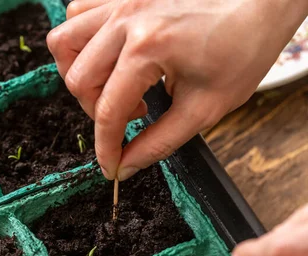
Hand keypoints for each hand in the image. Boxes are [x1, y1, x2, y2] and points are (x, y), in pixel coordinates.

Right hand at [47, 0, 307, 179]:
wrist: (263, 1)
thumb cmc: (244, 47)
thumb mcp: (205, 107)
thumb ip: (159, 141)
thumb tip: (127, 166)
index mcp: (148, 48)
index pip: (108, 111)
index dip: (106, 147)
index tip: (110, 167)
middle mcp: (126, 20)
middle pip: (79, 80)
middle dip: (97, 110)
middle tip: (132, 113)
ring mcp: (121, 1)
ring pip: (64, 42)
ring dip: (78, 72)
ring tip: (109, 83)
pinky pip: (78, 11)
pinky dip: (83, 38)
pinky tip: (107, 52)